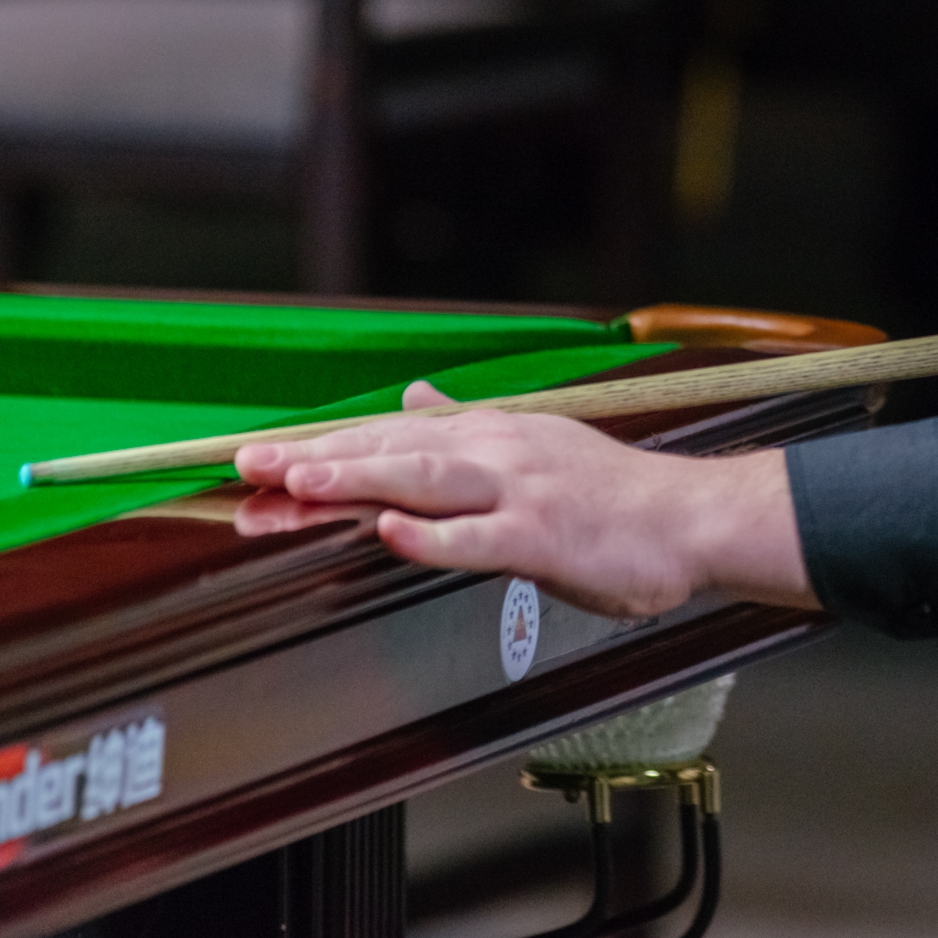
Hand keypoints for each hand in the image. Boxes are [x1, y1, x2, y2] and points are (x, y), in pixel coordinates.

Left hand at [232, 381, 817, 616]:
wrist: (691, 519)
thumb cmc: (613, 498)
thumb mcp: (534, 446)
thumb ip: (467, 427)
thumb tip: (412, 399)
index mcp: (489, 435)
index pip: (387, 440)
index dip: (320, 448)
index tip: (257, 457)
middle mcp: (497, 453)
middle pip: (390, 454)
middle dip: (314, 459)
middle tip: (245, 464)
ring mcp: (519, 492)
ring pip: (425, 481)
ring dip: (358, 479)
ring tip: (298, 483)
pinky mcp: (544, 537)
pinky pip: (480, 538)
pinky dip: (434, 536)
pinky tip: (392, 535)